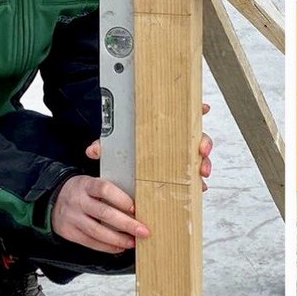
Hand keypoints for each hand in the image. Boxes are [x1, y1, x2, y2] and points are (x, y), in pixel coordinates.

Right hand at [51, 174, 147, 252]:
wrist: (52, 200)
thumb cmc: (80, 191)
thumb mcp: (90, 182)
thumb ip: (108, 188)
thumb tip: (133, 197)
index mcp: (85, 184)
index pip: (105, 190)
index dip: (121, 199)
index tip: (135, 208)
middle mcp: (77, 201)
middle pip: (104, 213)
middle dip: (127, 224)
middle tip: (143, 231)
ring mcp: (72, 218)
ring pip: (97, 231)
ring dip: (118, 239)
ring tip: (133, 242)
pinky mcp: (69, 232)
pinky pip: (90, 242)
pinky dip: (107, 247)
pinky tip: (119, 247)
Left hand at [85, 103, 213, 189]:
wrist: (122, 177)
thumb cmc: (124, 153)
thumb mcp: (114, 147)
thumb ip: (105, 145)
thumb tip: (92, 150)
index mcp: (164, 130)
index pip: (183, 116)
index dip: (196, 111)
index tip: (204, 108)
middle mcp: (176, 143)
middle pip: (197, 137)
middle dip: (204, 142)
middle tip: (201, 149)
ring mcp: (180, 159)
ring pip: (199, 158)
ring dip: (203, 164)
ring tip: (201, 173)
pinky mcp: (180, 177)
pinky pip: (193, 179)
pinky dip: (197, 183)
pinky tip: (199, 187)